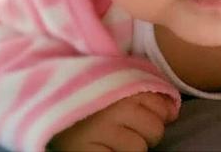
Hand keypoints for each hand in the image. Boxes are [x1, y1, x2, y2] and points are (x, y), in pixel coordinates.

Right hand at [49, 92, 175, 151]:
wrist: (47, 97)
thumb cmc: (89, 89)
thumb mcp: (116, 77)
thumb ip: (143, 87)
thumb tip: (173, 110)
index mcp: (124, 85)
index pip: (162, 106)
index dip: (161, 113)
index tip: (146, 114)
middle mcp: (116, 107)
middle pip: (155, 129)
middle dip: (148, 131)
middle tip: (129, 128)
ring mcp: (101, 131)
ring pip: (140, 149)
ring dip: (133, 147)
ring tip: (115, 138)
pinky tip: (107, 149)